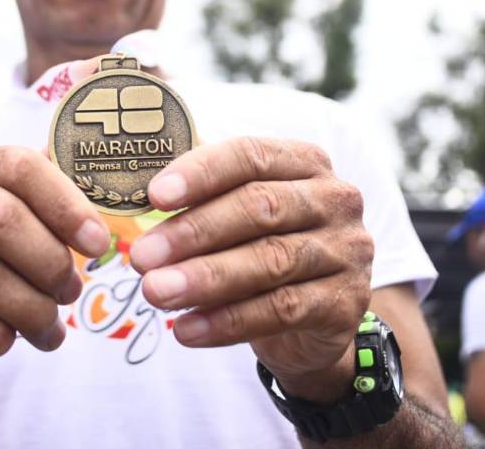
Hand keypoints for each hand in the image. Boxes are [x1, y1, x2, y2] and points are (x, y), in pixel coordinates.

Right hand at [0, 146, 111, 396]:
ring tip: (51, 328)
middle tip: (72, 291)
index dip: (64, 204)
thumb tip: (110, 185)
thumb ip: (50, 199)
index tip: (98, 242)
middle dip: (47, 260)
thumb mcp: (16, 222)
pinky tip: (11, 340)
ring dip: (30, 308)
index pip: (16, 165)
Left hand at [129, 137, 372, 385]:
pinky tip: (186, 329)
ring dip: (205, 279)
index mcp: (304, 162)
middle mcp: (334, 200)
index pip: (250, 155)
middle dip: (194, 232)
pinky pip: (281, 310)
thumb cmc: (262, 246)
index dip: (200, 173)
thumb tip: (137, 192)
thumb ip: (203, 195)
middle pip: (259, 208)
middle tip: (141, 257)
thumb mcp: (239, 213)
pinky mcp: (345, 304)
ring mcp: (346, 251)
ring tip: (155, 292)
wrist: (314, 319)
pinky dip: (228, 321)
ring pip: (270, 261)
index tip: (153, 196)